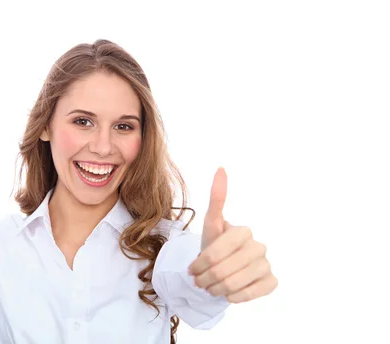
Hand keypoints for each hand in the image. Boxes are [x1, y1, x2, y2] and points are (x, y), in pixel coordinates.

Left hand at [187, 167, 277, 302]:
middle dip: (205, 279)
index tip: (191, 270)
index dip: (200, 264)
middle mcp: (259, 246)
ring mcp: (267, 264)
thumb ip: (216, 198)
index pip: (215, 252)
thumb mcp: (210, 224)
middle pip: (223, 270)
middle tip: (198, 281)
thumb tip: (221, 167)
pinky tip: (228, 293)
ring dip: (216, 289)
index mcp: (243, 231)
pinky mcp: (271, 281)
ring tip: (209, 287)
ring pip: (235, 284)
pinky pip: (251, 294)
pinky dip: (235, 297)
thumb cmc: (215, 245)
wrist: (223, 267)